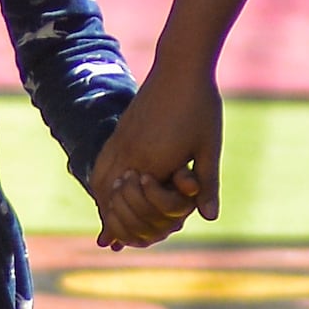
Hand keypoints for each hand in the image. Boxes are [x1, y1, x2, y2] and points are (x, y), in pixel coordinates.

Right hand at [88, 71, 220, 248]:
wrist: (182, 65)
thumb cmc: (200, 106)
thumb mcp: (208, 148)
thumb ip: (206, 185)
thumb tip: (209, 217)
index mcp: (151, 162)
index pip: (130, 205)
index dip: (123, 226)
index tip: (113, 242)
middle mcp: (129, 153)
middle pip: (107, 195)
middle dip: (109, 217)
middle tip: (109, 236)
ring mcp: (120, 139)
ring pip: (99, 178)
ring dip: (102, 199)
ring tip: (106, 214)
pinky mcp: (120, 129)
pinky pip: (102, 162)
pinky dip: (102, 179)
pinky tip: (109, 184)